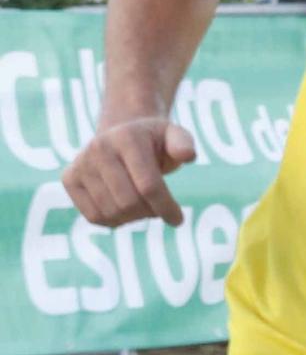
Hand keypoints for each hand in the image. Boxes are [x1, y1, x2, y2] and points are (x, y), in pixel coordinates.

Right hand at [61, 115, 198, 226]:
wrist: (122, 133)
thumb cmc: (155, 140)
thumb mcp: (175, 135)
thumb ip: (184, 144)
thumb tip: (187, 156)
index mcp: (127, 138)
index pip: (149, 186)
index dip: (166, 208)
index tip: (178, 220)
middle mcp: (99, 148)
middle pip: (129, 202)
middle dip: (151, 212)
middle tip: (160, 208)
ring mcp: (80, 164)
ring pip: (111, 212)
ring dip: (134, 218)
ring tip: (145, 206)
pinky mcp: (69, 179)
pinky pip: (94, 217)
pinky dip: (115, 221)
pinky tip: (126, 209)